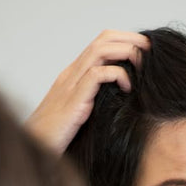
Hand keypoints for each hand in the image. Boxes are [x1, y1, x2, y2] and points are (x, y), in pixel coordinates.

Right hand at [26, 30, 149, 154]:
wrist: (35, 146)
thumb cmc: (58, 135)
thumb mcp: (81, 113)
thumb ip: (96, 101)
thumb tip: (123, 99)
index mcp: (74, 75)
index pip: (100, 44)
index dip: (123, 40)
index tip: (143, 50)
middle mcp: (72, 74)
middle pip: (102, 40)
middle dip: (129, 39)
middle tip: (149, 48)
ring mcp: (71, 84)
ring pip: (100, 51)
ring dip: (125, 51)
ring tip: (141, 63)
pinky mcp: (74, 99)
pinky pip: (98, 75)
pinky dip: (118, 75)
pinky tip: (128, 89)